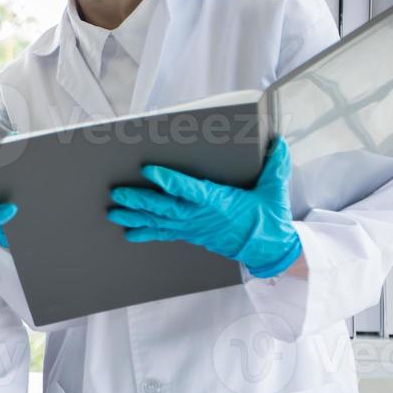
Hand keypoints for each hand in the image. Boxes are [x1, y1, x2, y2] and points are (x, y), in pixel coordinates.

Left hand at [108, 137, 302, 278]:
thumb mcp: (274, 191)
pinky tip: (130, 232)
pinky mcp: (193, 235)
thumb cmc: (269, 219)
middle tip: (118, 193)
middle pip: (165, 208)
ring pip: (160, 221)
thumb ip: (275, 166)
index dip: (168, 180)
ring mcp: (194, 228)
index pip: (189, 189)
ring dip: (136, 217)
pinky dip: (147, 232)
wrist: (269, 250)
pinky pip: (166, 233)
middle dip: (140, 201)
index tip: (149, 170)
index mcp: (219, 202)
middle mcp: (201, 216)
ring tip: (114, 212)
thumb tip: (278, 142)